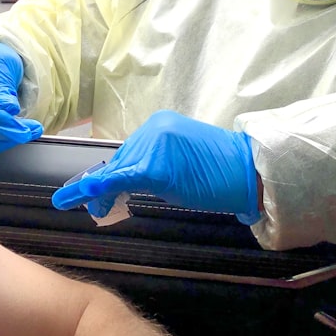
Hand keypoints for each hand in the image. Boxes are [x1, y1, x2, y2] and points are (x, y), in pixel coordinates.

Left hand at [52, 110, 259, 223]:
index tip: (92, 190)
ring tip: (98, 210)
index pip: (128, 152)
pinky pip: (124, 178)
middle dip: (105, 186)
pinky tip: (86, 194)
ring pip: (120, 172)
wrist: (248, 173)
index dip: (110, 174)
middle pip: (121, 161)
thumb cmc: (220, 172)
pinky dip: (104, 187)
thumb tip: (121, 182)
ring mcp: (154, 145)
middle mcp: (154, 129)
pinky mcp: (156, 167)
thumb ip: (153, 165)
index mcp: (159, 125)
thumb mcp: (182, 162)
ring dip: (106, 193)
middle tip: (95, 208)